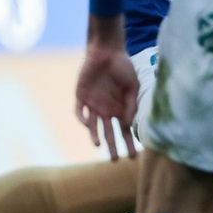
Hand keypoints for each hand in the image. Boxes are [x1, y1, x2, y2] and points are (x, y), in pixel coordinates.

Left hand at [75, 19, 139, 160]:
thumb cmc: (123, 68)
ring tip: (99, 145)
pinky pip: (79, 112)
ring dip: (95, 136)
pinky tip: (86, 123)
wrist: (107, 52)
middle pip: (109, 133)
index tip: (133, 156)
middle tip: (114, 160)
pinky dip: (82, 118)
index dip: (128, 143)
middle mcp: (107, 110)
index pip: (125, 131)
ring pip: (93, 126)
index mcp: (120, 109)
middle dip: (112, 146)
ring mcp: (93, 105)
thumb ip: (131, 104)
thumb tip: (129, 124)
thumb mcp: (132, 86)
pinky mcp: (81, 97)